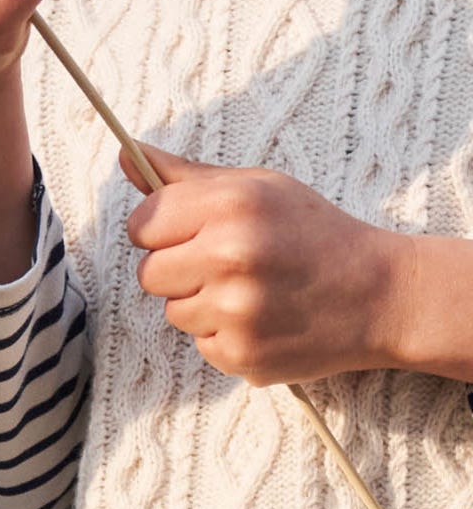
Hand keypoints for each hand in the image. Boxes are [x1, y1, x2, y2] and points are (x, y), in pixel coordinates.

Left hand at [126, 147, 407, 384]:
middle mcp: (230, 257)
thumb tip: (127, 154)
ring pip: (173, 313)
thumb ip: (187, 177)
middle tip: (227, 265)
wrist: (380, 295)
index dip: (162, 230)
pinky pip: (202, 345)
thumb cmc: (314, 233)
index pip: (142, 225)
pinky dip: (226, 336)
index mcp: (231, 206)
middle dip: (179, 270)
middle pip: (149, 273)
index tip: (190, 233)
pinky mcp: (242, 354)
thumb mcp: (259, 187)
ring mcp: (236, 311)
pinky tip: (264, 319)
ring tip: (252, 292)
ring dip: (203, 305)